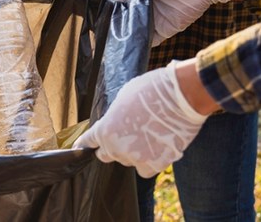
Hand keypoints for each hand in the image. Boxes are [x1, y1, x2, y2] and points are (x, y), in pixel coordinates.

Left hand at [74, 61, 207, 177]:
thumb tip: (116, 122)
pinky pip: (145, 170)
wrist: (180, 96)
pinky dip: (150, 162)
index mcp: (105, 129)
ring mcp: (135, 158)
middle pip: (106, 154)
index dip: (85, 144)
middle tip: (127, 135)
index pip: (88, 142)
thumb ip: (115, 115)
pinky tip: (156, 148)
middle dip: (112, 146)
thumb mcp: (123, 97)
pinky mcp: (154, 164)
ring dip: (133, 153)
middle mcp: (116, 147)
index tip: (80, 148)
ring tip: (149, 135)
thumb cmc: (151, 90)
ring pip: (127, 161)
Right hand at [112, 0, 228, 46]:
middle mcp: (145, 7)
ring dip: (126, 35)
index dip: (112, 9)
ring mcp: (154, 20)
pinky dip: (139, 43)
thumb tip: (113, 1)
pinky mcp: (163, 31)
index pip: (122, 4)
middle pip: (126, 19)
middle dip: (116, 25)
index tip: (99, 15)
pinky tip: (127, 45)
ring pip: (135, 30)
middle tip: (101, 31)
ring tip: (110, 40)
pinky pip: (149, 40)